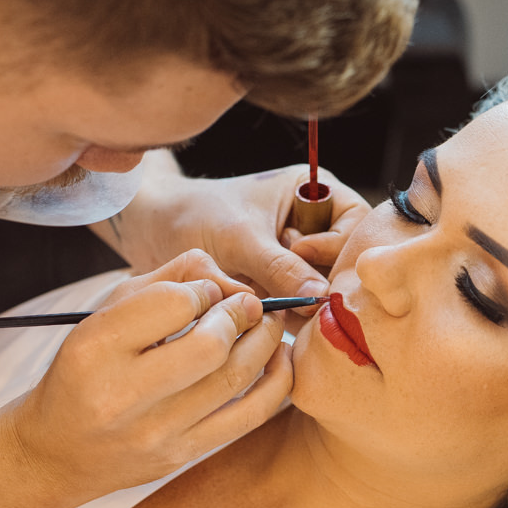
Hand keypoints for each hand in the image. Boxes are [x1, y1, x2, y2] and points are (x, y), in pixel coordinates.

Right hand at [8, 249, 291, 498]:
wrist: (56, 451)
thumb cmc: (86, 370)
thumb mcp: (105, 314)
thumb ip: (164, 282)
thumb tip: (226, 279)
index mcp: (95, 347)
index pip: (172, 303)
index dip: (204, 291)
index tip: (208, 293)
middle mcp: (121, 394)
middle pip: (209, 345)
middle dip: (241, 315)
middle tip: (252, 304)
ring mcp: (154, 431)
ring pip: (234, 379)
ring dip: (265, 342)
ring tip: (269, 323)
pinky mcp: (181, 455)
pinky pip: (249, 416)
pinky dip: (277, 382)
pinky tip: (279, 358)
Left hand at [97, 151, 371, 312]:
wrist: (150, 230)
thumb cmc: (193, 215)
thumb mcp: (239, 239)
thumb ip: (280, 267)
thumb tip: (320, 298)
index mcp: (314, 194)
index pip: (358, 224)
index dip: (336, 244)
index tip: (298, 251)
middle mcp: (314, 225)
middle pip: (345, 261)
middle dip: (319, 278)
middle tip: (287, 289)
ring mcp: (300, 258)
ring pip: (324, 287)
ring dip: (300, 300)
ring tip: (263, 295)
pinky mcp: (283, 285)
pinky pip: (301, 305)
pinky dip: (285, 313)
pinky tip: (260, 310)